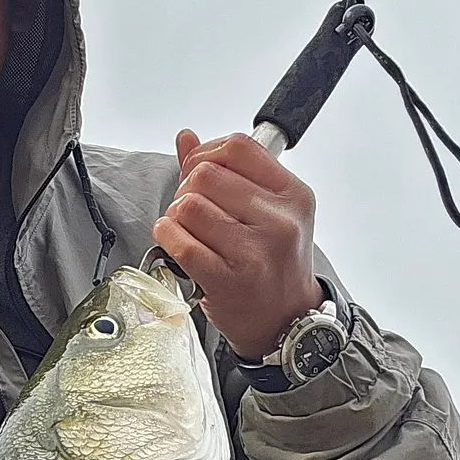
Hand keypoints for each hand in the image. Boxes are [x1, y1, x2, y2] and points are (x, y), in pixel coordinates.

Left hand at [151, 129, 323, 359]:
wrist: (285, 321)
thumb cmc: (273, 264)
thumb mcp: (268, 210)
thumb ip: (228, 172)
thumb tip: (186, 138)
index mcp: (292, 194)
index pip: (237, 147)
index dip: (205, 154)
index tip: (197, 171)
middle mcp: (279, 221)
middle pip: (205, 175)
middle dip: (186, 189)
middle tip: (192, 211)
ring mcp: (255, 251)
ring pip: (188, 206)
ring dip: (176, 216)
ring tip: (188, 231)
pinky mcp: (229, 280)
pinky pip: (180, 243)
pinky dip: (167, 238)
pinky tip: (176, 243)